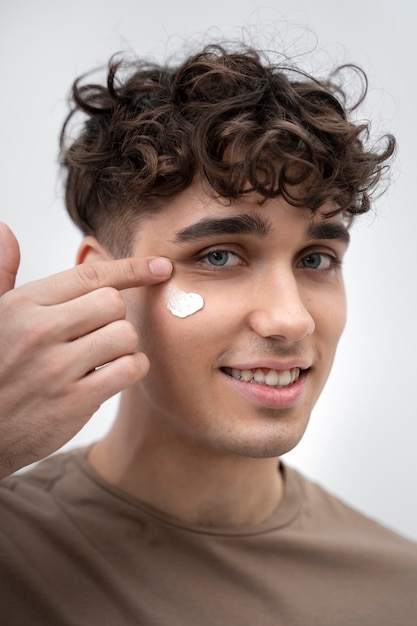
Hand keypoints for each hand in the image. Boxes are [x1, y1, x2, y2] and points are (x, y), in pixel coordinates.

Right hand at [0, 223, 171, 477]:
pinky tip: (111, 375)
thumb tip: (6, 231)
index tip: (159, 267)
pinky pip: (128, 369)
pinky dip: (130, 370)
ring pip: (125, 335)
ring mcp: (57, 368)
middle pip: (113, 303)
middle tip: (98, 333)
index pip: (89, 275)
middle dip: (115, 317)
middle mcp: (39, 331)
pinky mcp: (74, 402)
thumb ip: (1, 273)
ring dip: (124, 345)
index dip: (131, 269)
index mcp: (22, 305)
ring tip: (102, 356)